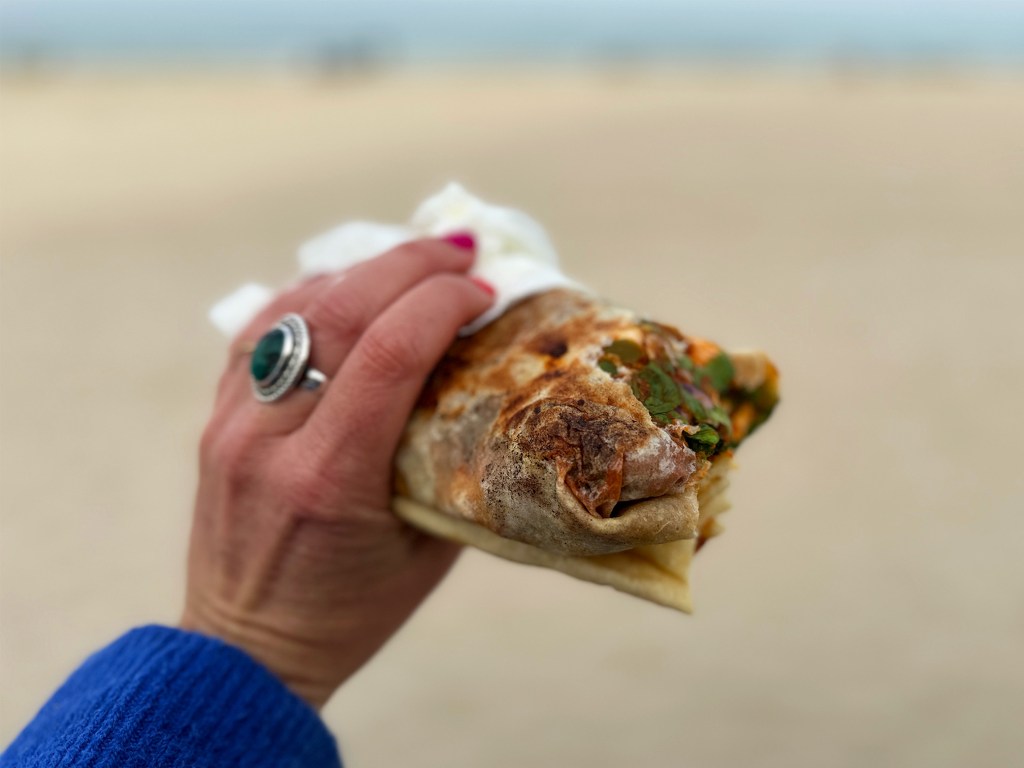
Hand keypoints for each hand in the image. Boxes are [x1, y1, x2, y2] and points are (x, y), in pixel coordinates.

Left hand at [180, 236, 492, 708]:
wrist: (245, 650)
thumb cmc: (351, 613)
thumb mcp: (427, 550)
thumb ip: (454, 465)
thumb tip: (495, 384)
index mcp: (329, 478)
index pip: (389, 352)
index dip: (443, 302)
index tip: (485, 291)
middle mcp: (269, 439)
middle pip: (342, 312)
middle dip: (411, 264)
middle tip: (464, 250)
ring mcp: (231, 423)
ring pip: (295, 308)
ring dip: (364, 270)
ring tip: (417, 259)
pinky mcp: (216, 418)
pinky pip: (262, 330)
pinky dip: (314, 295)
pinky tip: (352, 286)